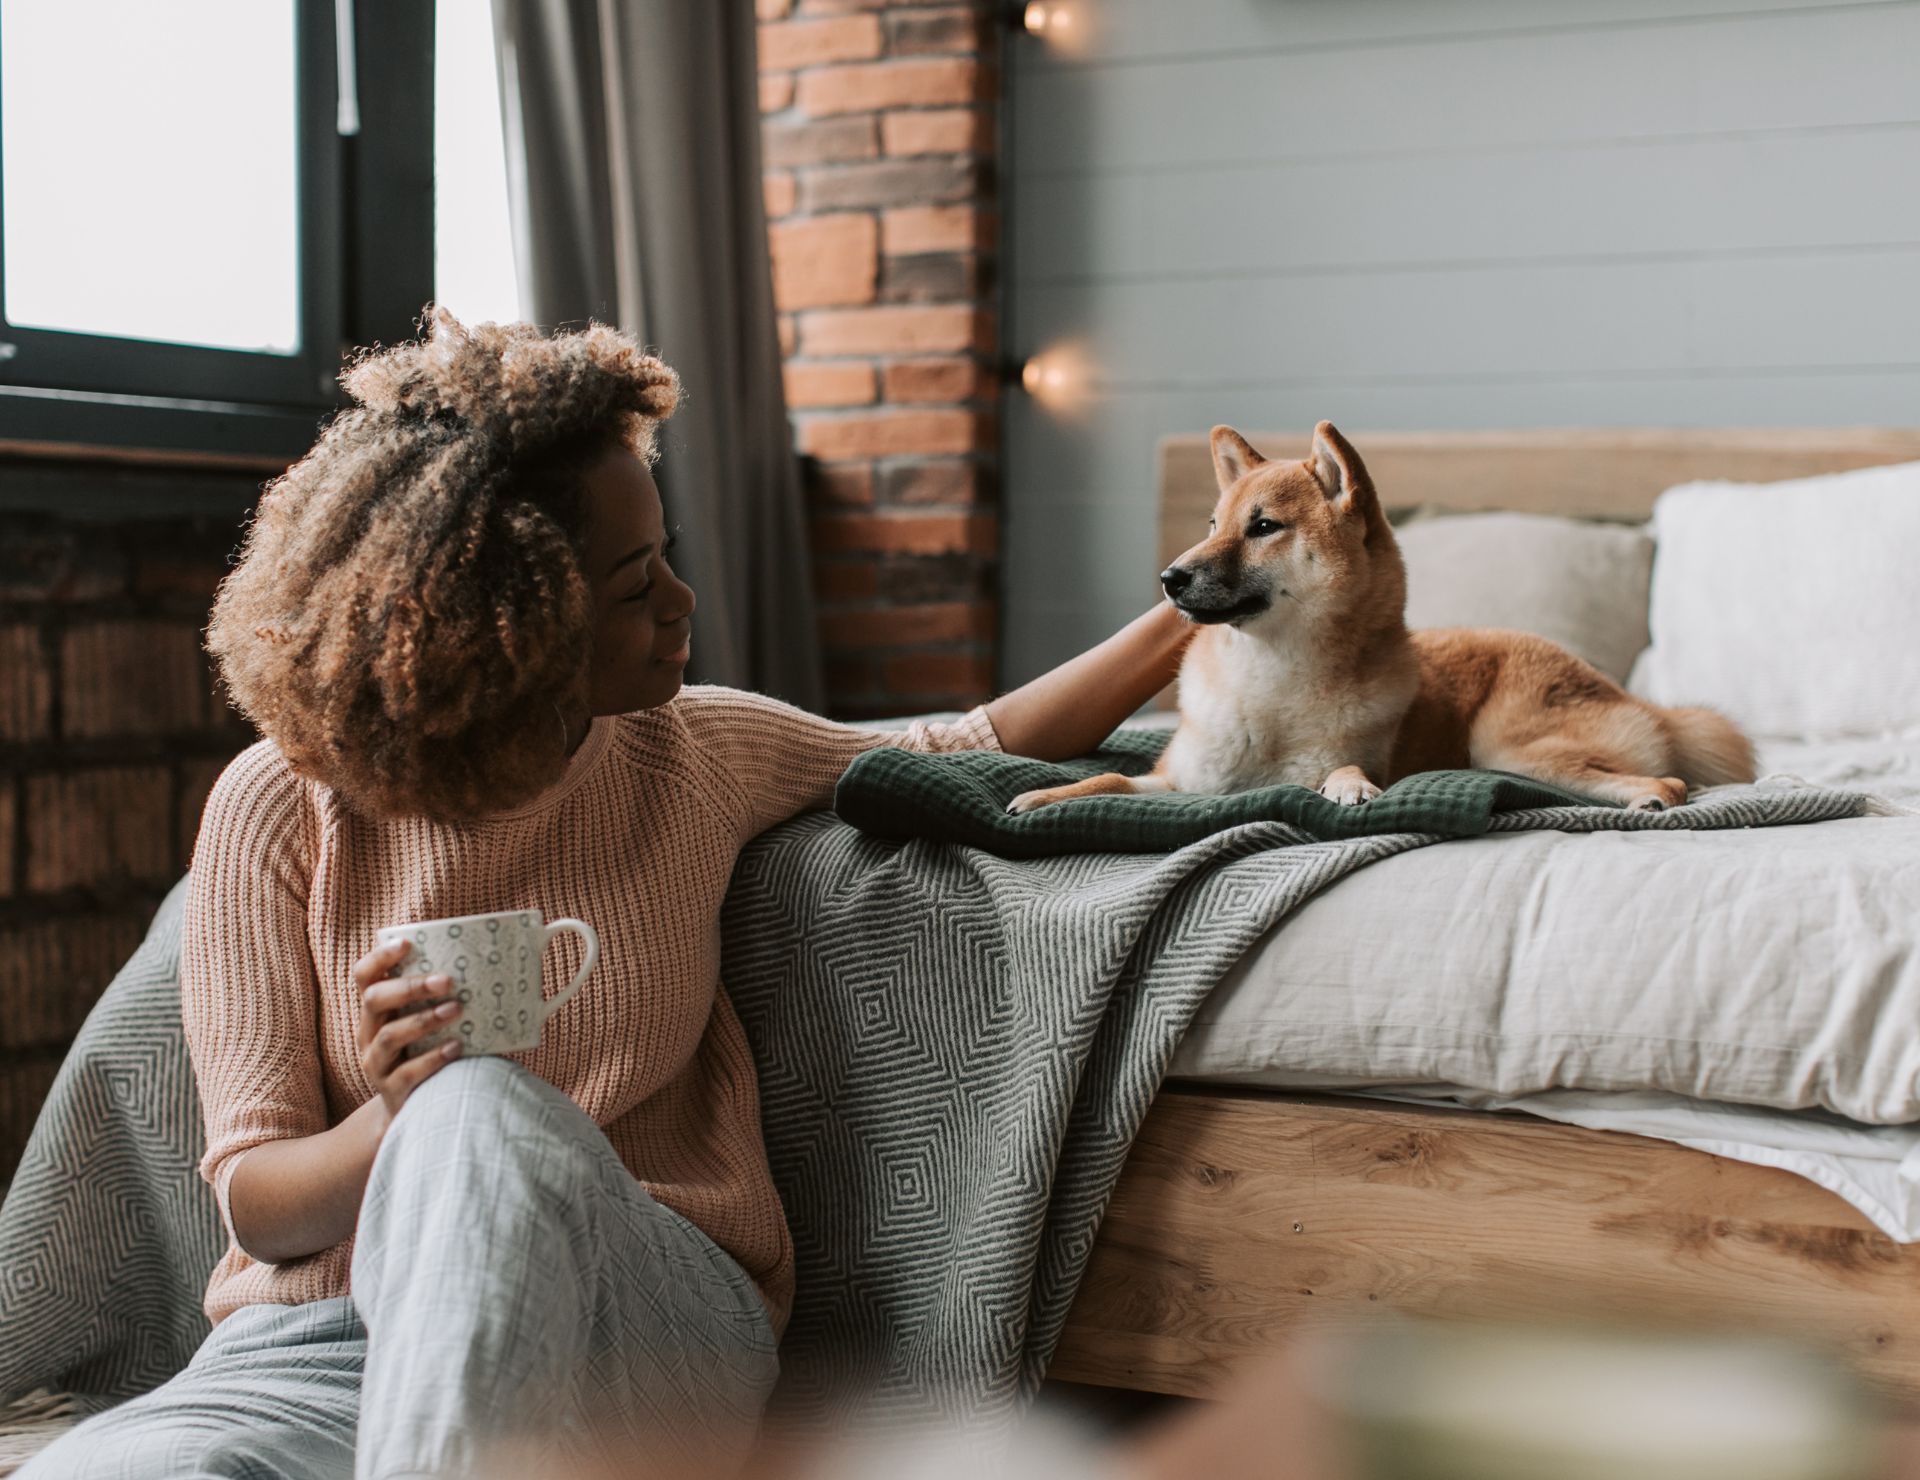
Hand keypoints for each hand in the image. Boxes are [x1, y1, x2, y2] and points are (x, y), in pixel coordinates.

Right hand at [352, 939, 462, 1123]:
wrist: (414, 1110)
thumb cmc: (426, 1052)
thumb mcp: (424, 1023)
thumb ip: (439, 999)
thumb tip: (491, 967)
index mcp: (375, 1012)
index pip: (364, 977)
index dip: (380, 958)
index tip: (407, 944)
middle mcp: (368, 1035)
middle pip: (374, 1001)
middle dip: (409, 987)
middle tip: (446, 980)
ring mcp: (376, 1064)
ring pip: (390, 1036)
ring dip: (424, 1020)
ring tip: (456, 1009)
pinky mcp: (392, 1091)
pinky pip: (407, 1073)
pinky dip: (433, 1058)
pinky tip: (456, 1047)